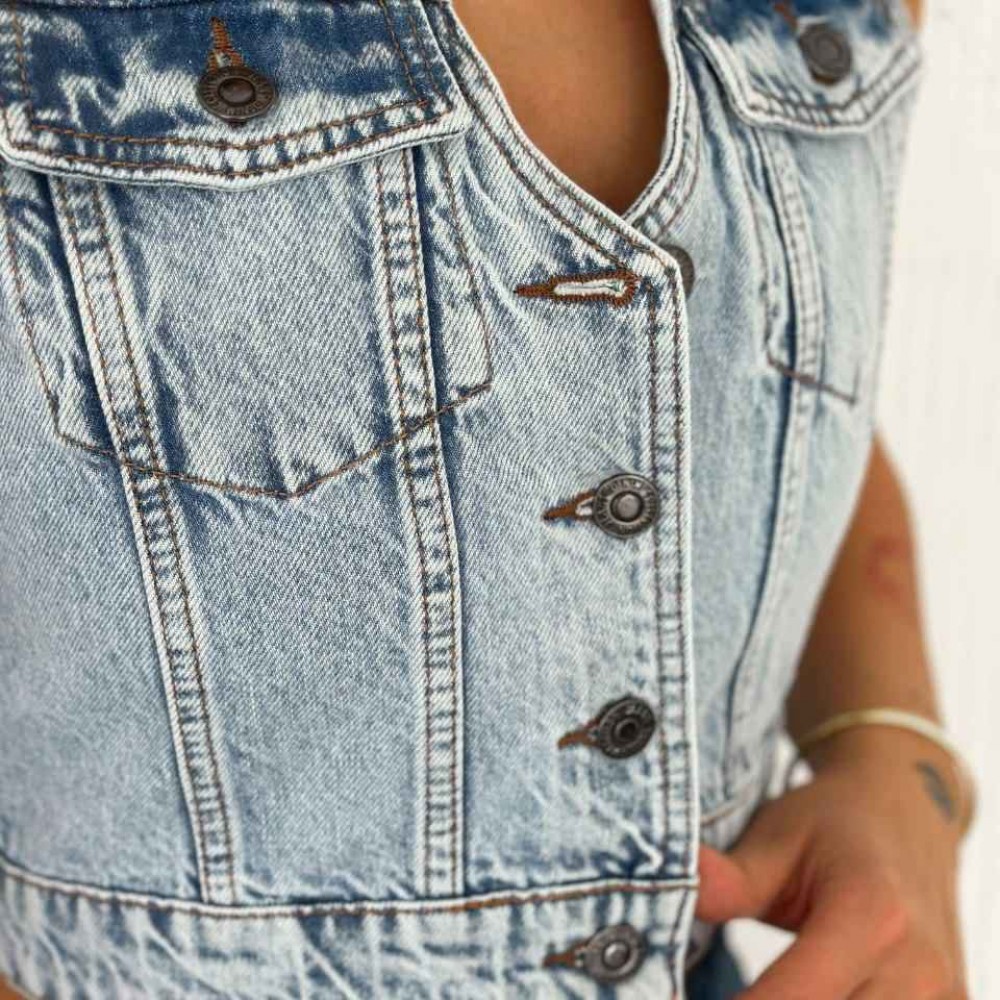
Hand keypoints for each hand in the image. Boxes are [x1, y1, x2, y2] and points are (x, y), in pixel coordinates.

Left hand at [695, 728, 966, 998]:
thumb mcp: (774, 835)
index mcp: (870, 915)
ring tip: (750, 990)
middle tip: (692, 998)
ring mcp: (943, 997)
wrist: (907, 810)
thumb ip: (725, 881)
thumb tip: (656, 885)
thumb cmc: (833, 821)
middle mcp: (918, 967)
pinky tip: (789, 997)